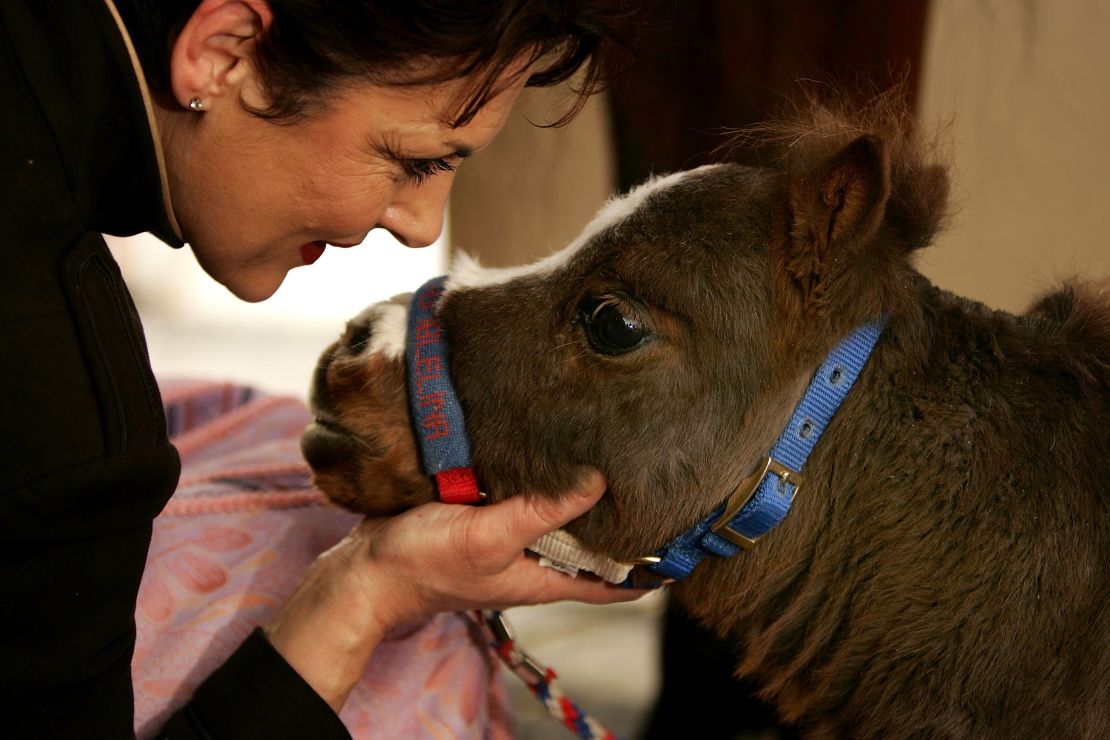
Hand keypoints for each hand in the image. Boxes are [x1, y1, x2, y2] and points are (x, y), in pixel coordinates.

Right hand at [264, 470, 644, 710]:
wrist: (368, 565)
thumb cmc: (428, 562)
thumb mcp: (492, 536)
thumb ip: (544, 511)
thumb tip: (600, 482)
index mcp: (544, 577)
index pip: (613, 584)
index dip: (649, 571)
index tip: (684, 547)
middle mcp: (533, 559)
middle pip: (590, 546)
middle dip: (622, 523)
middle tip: (657, 483)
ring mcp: (509, 538)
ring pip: (559, 519)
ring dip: (583, 497)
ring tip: (619, 457)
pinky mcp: (485, 514)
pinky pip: (525, 498)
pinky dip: (544, 481)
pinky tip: (555, 447)